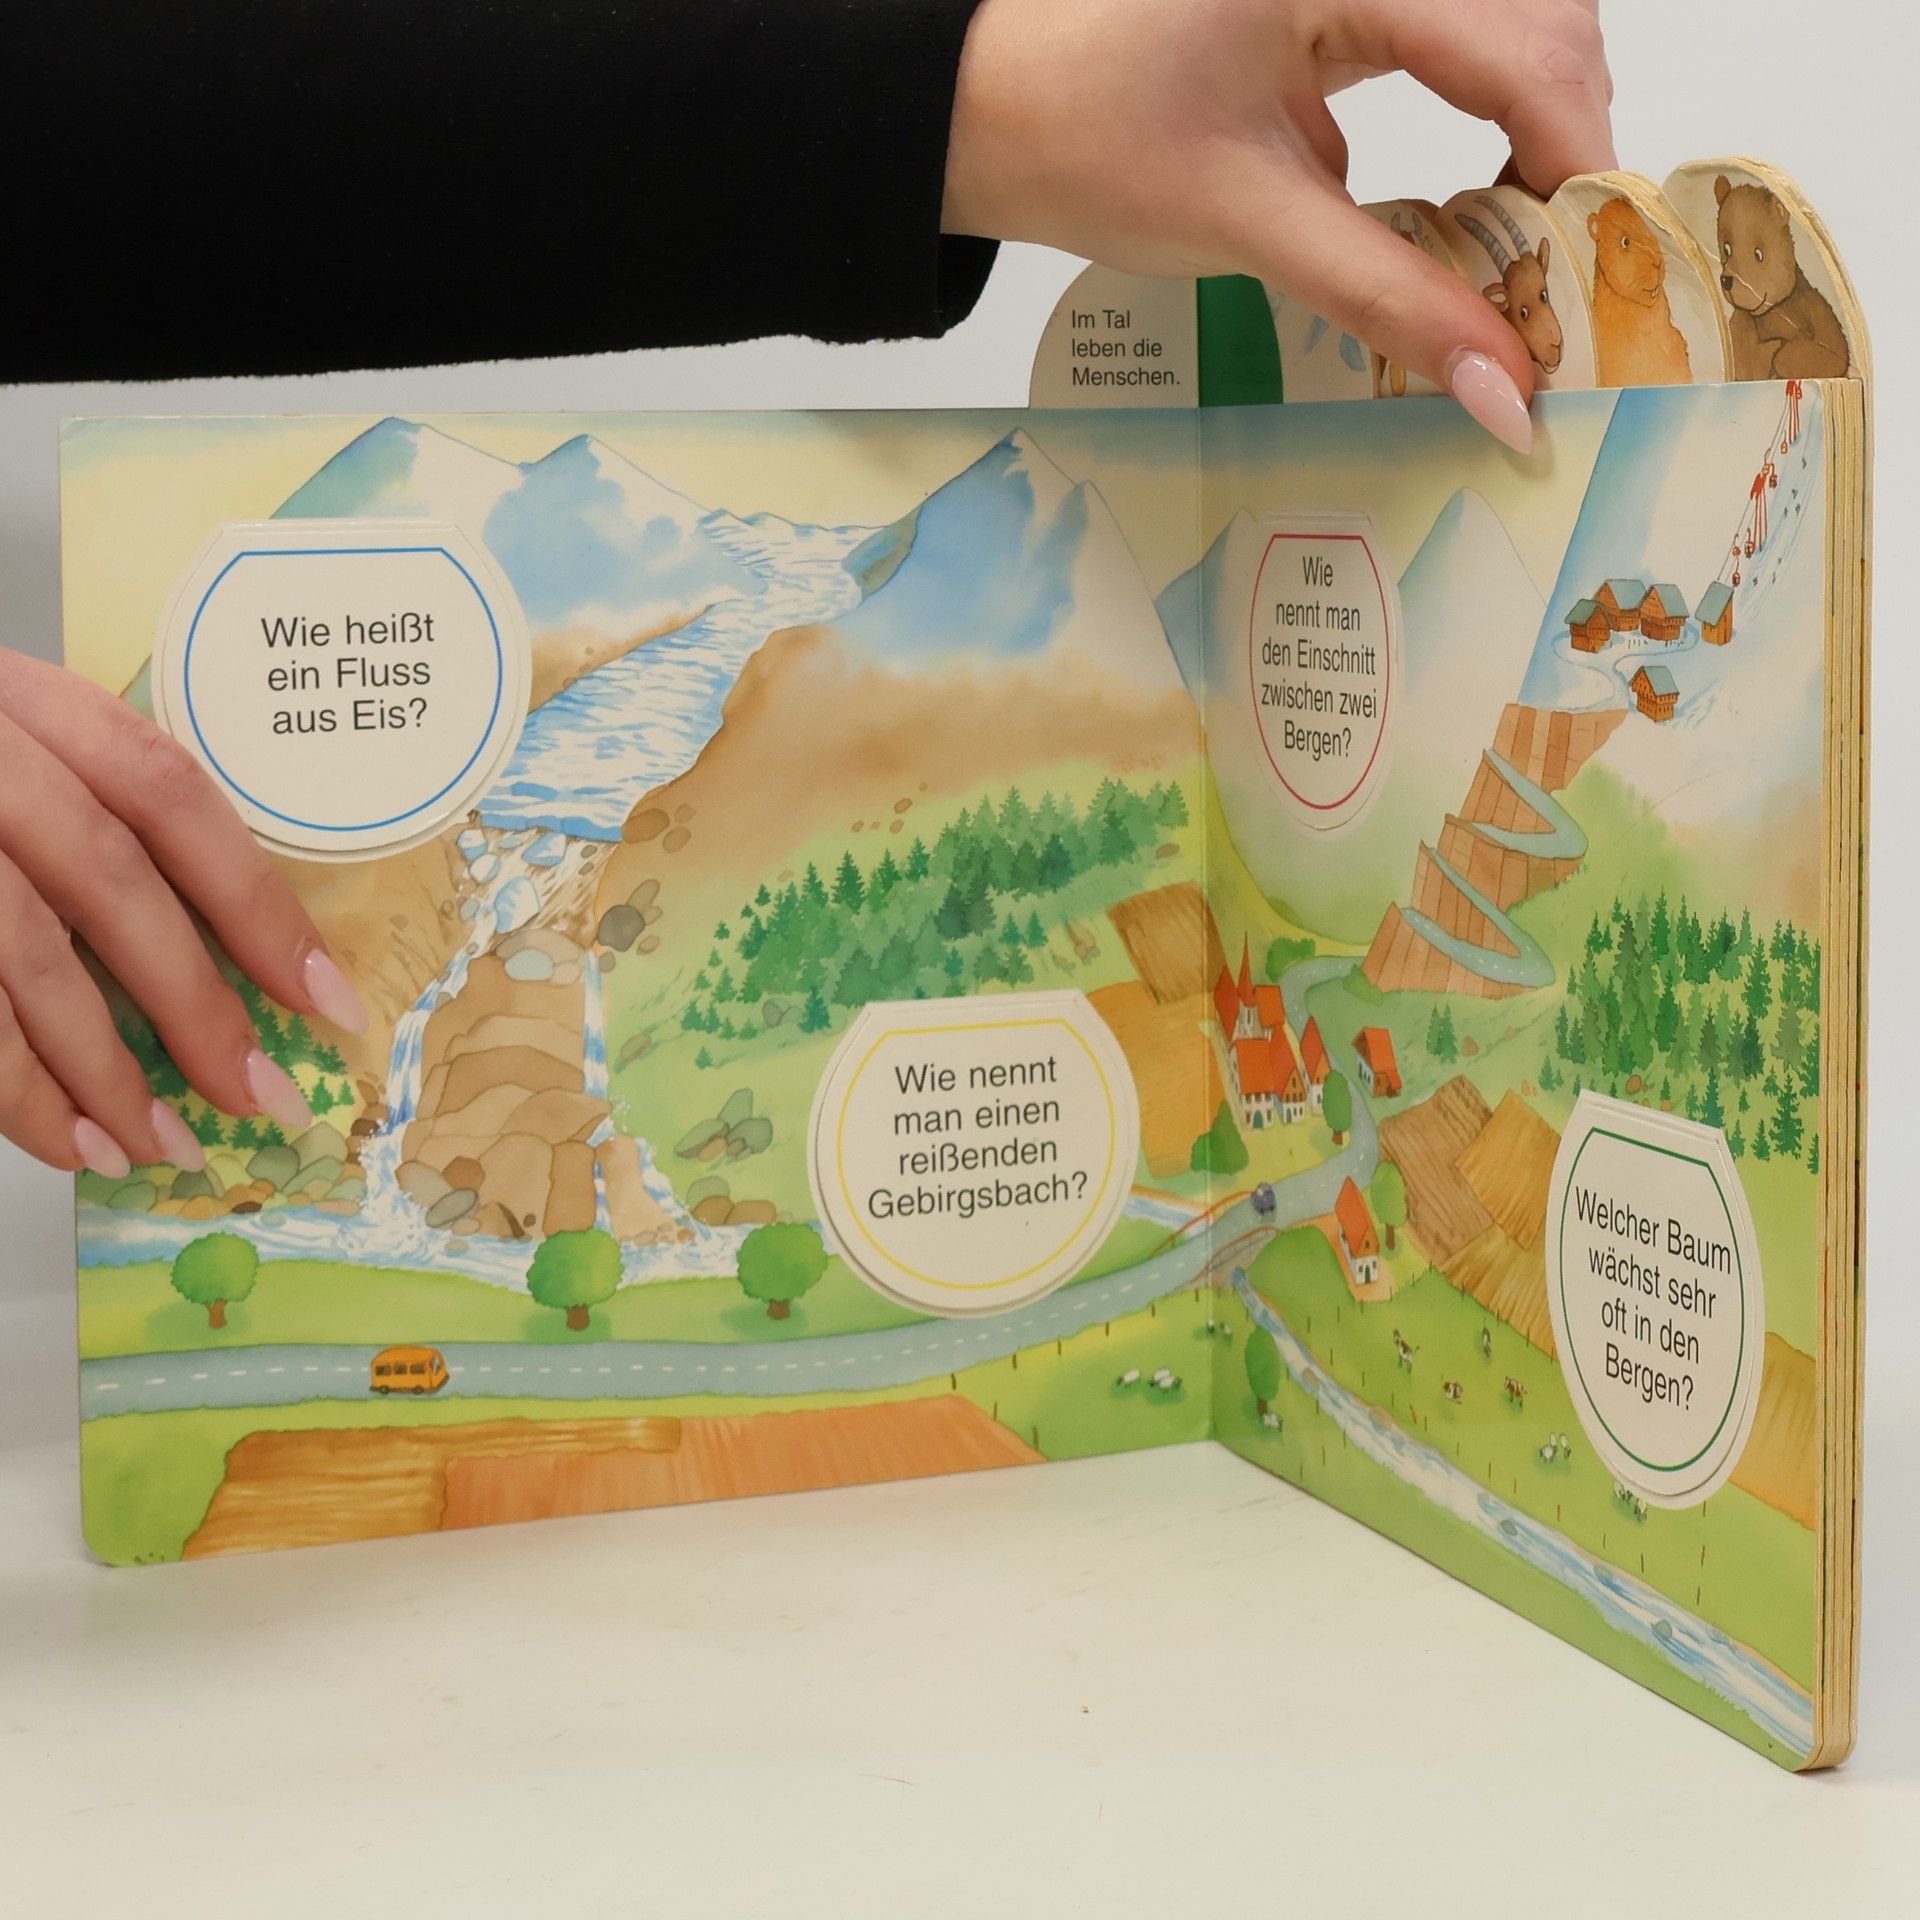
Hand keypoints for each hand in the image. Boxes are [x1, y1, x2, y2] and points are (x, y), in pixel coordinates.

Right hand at [0, 650, 366, 1176]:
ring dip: (99, 1069)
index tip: (324, 999)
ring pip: (20, 954)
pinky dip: (6, 1085)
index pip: (173, 798)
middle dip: (195, 1006)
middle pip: (108, 883)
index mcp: (27, 700)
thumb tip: (220, 965)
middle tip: (256, 1097)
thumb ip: (94, 825)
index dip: (258, 905)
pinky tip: (57, 1139)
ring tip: (153, 1146)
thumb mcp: (12, 750)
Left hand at [944, 0, 1614, 447]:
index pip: (1529, 50)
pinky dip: (1485, 112)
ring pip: (1518, 21)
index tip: (1591, 284)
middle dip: (1569, 149)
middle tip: (1557, 278)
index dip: (1579, 170)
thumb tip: (1505, 390)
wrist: (992, 109)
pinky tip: (1474, 201)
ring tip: (1519, 248)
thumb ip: (1390, 300)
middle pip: (1548, 22)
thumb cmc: (1088, 141)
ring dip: (1537, 128)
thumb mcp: (1251, 226)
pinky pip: (1462, 32)